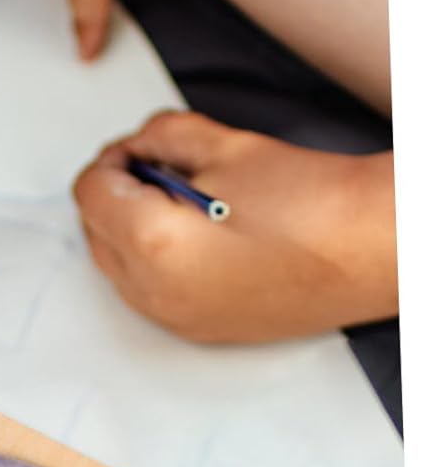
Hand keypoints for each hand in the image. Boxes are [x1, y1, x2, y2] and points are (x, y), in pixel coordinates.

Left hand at [73, 111, 396, 342]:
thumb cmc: (317, 205)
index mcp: (152, 241)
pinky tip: (194, 235)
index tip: (134, 148)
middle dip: (115, 195)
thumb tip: (139, 143)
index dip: (110, 161)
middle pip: (95, 232)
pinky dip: (152, 261)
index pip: (91, 193)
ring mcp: (173, 317)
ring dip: (129, 229)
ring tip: (179, 199)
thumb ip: (167, 137)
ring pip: (116, 266)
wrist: (375, 251)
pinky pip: (146, 292)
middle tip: (154, 166)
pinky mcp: (197, 329)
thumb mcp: (231, 148)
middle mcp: (153, 290)